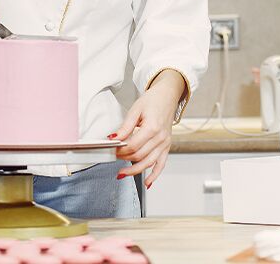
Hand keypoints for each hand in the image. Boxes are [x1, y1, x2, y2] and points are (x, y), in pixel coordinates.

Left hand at [110, 70, 185, 188]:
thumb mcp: (135, 110)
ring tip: (121, 174)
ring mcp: (165, 144)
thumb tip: (113, 139)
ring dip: (134, 171)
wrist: (168, 96)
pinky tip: (147, 183)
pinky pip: (161, 164)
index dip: (120, 150)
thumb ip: (125, 127)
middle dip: (124, 158)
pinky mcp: (167, 146)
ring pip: (148, 163)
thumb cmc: (153, 101)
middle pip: (139, 155)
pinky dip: (154, 175)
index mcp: (152, 128)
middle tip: (113, 157)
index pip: (133, 146)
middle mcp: (160, 138)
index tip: (111, 149)